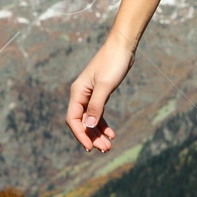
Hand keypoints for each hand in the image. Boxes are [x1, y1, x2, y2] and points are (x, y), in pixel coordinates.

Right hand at [64, 35, 132, 152]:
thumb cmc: (113, 62)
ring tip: (108, 146)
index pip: (73, 119)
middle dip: (92, 137)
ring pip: (90, 120)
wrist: (123, 46)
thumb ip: (96, 106)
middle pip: (82, 122)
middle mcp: (81, 95)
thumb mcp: (105, 85)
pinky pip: (97, 114)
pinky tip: (111, 133)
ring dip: (98, 134)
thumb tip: (88, 126)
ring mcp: (90, 95)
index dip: (80, 135)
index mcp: (78, 92)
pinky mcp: (100, 94)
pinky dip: (103, 125)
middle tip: (105, 149)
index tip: (90, 147)